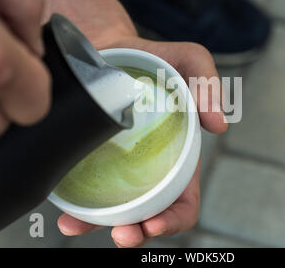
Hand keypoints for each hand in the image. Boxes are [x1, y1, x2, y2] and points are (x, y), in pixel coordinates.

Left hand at [57, 37, 227, 246]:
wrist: (109, 49)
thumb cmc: (154, 59)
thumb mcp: (188, 60)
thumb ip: (209, 83)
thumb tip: (219, 126)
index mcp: (178, 157)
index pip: (183, 201)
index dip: (174, 219)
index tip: (154, 222)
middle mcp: (149, 170)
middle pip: (147, 215)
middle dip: (137, 233)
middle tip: (123, 235)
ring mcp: (119, 169)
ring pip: (113, 211)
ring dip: (99, 228)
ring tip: (78, 228)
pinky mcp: (92, 162)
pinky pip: (85, 194)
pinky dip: (77, 211)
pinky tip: (65, 216)